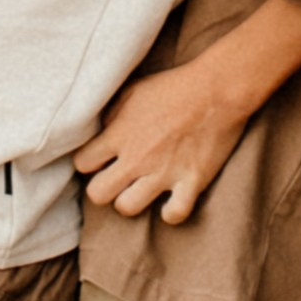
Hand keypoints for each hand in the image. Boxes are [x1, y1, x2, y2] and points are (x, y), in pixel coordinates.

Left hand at [75, 58, 253, 222]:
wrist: (218, 89)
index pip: (82, 163)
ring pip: (128, 208)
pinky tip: (170, 201)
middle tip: (116, 179)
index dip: (88, 162)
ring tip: (140, 189)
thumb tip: (100, 132)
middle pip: (97, 194)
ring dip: (131, 200)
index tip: (99, 159)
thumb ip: (112, 114)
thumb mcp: (134, 91)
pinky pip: (174, 214)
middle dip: (103, 188)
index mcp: (120, 134)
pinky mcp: (192, 182)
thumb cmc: (175, 87)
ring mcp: (164, 173)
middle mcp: (137, 158)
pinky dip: (171, 212)